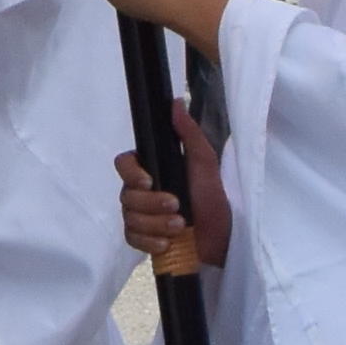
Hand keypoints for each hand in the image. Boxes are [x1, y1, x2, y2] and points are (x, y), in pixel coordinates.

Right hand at [115, 124, 230, 272]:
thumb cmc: (212, 197)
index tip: (150, 181)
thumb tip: (176, 102)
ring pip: (130, 218)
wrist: (222, 236)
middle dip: (153, 204)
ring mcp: (138, 216)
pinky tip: (166, 243)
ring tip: (180, 226)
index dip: (131, 173)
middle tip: (178, 207)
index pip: (123, 164)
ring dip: (156, 224)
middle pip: (126, 195)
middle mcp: (138, 191)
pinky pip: (132, 239)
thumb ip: (189, 133)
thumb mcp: (204, 162)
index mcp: (150, 169)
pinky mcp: (141, 240)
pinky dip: (149, 242)